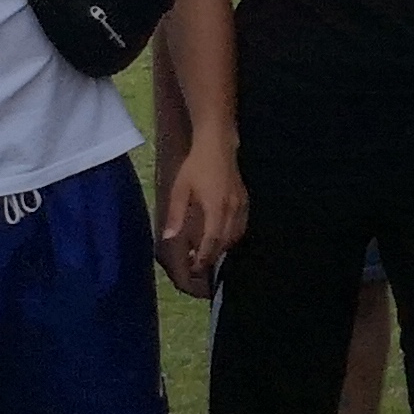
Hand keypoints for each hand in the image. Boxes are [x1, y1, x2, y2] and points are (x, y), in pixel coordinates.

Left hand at [157, 138, 247, 297]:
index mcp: (216, 208)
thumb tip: (168, 237)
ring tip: (209, 253)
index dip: (204, 256)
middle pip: (225, 240)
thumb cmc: (196, 166)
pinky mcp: (245, 200)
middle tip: (199, 265)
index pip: (212, 240)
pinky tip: (222, 236)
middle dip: (213, 255)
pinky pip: (241, 225)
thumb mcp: (180, 189)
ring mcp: (241, 205)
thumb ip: (175, 214)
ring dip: (223, 247)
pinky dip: (232, 235)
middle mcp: (232, 209)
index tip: (195, 268)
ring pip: (236, 234)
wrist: (218, 145)